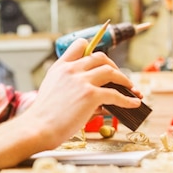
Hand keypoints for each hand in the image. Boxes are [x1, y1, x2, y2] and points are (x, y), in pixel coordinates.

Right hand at [23, 38, 141, 148]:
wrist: (38, 128)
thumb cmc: (44, 116)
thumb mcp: (54, 91)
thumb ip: (71, 85)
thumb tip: (99, 94)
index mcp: (60, 67)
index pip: (80, 45)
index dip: (94, 50)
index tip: (102, 60)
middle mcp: (71, 70)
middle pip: (100, 57)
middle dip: (114, 66)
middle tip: (119, 77)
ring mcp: (81, 81)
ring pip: (111, 72)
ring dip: (124, 80)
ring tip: (131, 88)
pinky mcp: (90, 95)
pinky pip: (115, 94)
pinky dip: (127, 99)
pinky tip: (133, 103)